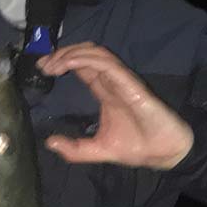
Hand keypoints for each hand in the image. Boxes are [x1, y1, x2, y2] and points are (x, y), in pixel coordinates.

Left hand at [37, 43, 193, 169]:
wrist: (164, 153)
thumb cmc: (137, 147)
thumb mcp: (98, 150)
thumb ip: (75, 149)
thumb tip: (50, 143)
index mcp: (105, 92)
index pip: (82, 67)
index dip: (62, 62)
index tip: (43, 68)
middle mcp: (112, 81)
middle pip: (85, 54)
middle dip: (62, 54)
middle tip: (43, 64)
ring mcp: (121, 80)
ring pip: (95, 53)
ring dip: (71, 54)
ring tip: (53, 64)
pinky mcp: (130, 83)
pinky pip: (107, 63)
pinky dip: (86, 59)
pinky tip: (69, 64)